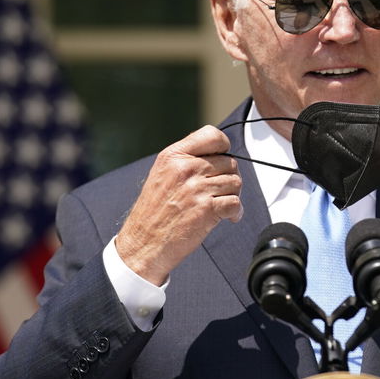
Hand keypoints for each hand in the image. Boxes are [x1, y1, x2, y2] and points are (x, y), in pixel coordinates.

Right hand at [115, 125, 242, 284]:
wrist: (143, 242)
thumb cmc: (153, 212)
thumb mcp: (161, 174)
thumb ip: (185, 161)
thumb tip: (215, 156)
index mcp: (173, 156)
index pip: (212, 135)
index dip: (223, 147)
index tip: (222, 158)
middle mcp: (186, 168)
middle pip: (229, 162)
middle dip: (229, 177)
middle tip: (220, 191)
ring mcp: (197, 188)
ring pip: (236, 182)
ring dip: (234, 195)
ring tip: (221, 205)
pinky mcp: (207, 209)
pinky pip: (236, 203)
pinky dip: (236, 212)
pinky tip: (227, 218)